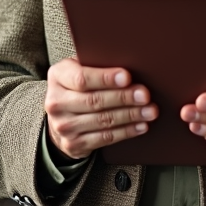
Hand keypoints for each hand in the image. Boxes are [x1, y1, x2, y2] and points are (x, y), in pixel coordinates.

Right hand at [44, 57, 158, 159]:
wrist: (59, 118)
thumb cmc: (77, 87)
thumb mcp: (78, 69)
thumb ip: (96, 65)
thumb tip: (130, 61)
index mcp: (58, 77)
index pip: (82, 78)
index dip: (106, 78)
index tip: (127, 77)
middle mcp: (56, 102)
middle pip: (94, 101)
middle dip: (123, 98)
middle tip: (144, 95)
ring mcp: (64, 126)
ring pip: (103, 121)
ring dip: (130, 116)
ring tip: (149, 111)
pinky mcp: (74, 144)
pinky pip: (105, 138)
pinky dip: (126, 132)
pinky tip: (140, 125)